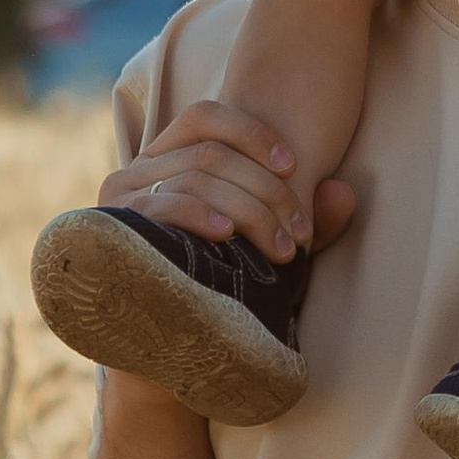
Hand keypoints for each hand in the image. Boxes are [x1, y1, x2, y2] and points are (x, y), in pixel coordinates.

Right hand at [99, 102, 358, 265]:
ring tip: (281, 249)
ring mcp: (122, 197)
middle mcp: (140, 169)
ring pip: (194, 177)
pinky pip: (161, 205)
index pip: (205, 117)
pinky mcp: (114, 227)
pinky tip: (228, 235)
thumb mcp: (273, 245)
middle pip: (210, 154)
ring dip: (249, 210)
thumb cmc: (225, 283)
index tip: (294, 165)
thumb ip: (309, 218)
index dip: (252, 132)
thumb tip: (344, 193)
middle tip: (299, 233)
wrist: (171, 341)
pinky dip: (200, 214)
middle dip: (266, 190)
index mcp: (171, 158)